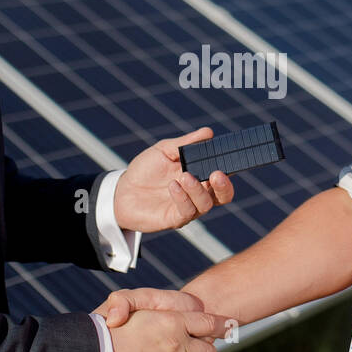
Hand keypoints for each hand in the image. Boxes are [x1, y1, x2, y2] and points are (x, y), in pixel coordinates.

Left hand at [114, 128, 234, 232]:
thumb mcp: (164, 151)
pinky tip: (172, 185)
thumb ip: (186, 143)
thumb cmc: (146, 170)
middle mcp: (198, 194)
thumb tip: (209, 132)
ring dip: (198, 189)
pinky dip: (183, 197)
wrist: (121, 191)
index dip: (230, 167)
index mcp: (200, 176)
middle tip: (217, 173)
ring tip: (184, 176)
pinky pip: (187, 211)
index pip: (223, 174)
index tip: (230, 157)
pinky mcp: (174, 219)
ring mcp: (188, 208)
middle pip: (224, 195)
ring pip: (206, 203)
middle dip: (224, 185)